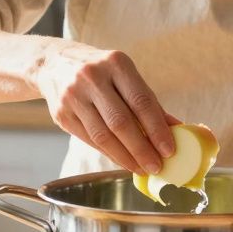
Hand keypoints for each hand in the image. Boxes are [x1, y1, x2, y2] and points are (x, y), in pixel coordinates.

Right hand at [33, 40, 177, 174]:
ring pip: (103, 136)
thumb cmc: (101, 71)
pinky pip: (90, 140)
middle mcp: (92, 77)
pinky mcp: (62, 114)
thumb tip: (177, 129)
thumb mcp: (125, 75)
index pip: (141, 101)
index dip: (157, 129)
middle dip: (142, 149)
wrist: (54, 63)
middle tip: (157, 166)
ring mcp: (73, 96)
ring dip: (125, 157)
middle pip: (121, 122)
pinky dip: (109, 153)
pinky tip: (123, 161)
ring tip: (142, 168)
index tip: (169, 150)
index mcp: (116, 63)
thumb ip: (149, 101)